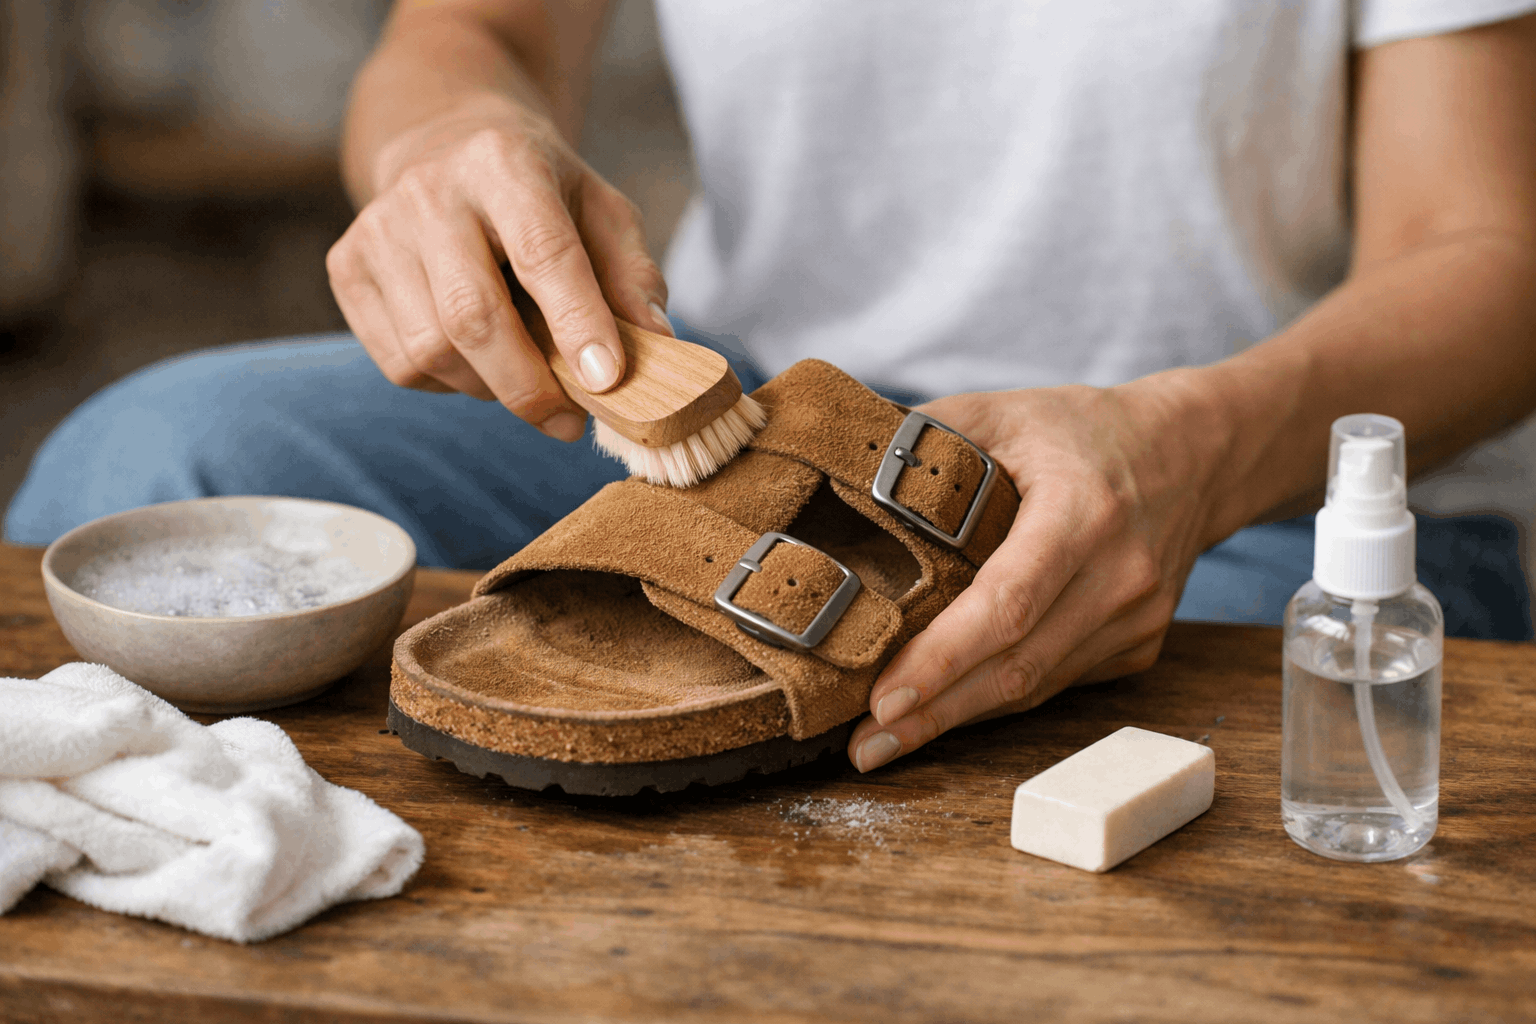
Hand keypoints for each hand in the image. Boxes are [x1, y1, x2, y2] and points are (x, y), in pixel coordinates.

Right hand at [326, 94, 673, 440]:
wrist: (445, 144)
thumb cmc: (541, 192)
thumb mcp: (602, 212)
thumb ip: (632, 278)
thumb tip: (658, 347)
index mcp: (505, 163)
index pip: (542, 252)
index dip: (577, 323)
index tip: (607, 383)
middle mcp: (430, 191)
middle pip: (472, 317)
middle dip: (529, 386)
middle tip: (569, 421)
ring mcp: (377, 230)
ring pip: (432, 352)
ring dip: (490, 388)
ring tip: (524, 373)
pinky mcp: (346, 268)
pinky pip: (400, 364)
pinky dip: (448, 383)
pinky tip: (474, 357)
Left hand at [847, 375, 1225, 771]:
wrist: (1196, 454)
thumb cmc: (1087, 429)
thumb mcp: (1007, 410)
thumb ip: (928, 435)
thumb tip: (843, 465)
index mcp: (1084, 513)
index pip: (1007, 603)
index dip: (943, 659)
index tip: (883, 697)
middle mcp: (1119, 577)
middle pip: (1017, 666)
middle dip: (934, 713)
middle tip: (864, 744)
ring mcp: (1136, 620)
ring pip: (1035, 687)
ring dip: (958, 719)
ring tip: (886, 741)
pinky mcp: (1138, 645)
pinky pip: (1057, 683)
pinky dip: (997, 700)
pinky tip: (945, 710)